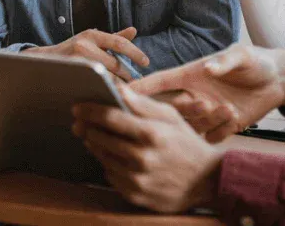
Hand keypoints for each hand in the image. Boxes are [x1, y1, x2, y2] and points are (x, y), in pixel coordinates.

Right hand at [24, 27, 148, 81]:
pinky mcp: (70, 76)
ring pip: (106, 78)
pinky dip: (105, 91)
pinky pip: (94, 86)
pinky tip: (111, 96)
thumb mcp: (91, 40)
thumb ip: (113, 38)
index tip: (147, 62)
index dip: (135, 53)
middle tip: (137, 84)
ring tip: (127, 92)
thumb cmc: (72, 50)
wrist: (42, 61)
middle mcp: (84, 45)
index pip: (119, 43)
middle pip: (115, 64)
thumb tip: (134, 31)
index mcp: (92, 35)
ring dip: (118, 86)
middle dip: (128, 76)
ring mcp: (76, 61)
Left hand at [72, 85, 222, 212]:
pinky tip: (111, 156)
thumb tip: (118, 89)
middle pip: (101, 139)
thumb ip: (142, 104)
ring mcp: (137, 180)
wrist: (206, 180)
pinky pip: (111, 176)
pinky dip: (108, 164)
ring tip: (92, 136)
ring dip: (95, 145)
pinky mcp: (135, 196)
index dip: (90, 111)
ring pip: (103, 158)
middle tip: (79, 121)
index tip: (77, 107)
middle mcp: (142, 158)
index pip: (110, 118)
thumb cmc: (186, 143)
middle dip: (87, 128)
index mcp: (151, 134)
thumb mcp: (170, 117)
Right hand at [131, 45, 284, 142]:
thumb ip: (225, 61)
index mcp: (192, 74)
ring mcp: (206, 113)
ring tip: (226, 108)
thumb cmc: (255, 61)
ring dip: (203, 120)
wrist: (278, 81)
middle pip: (169, 108)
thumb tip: (209, 68)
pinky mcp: (222, 127)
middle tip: (198, 105)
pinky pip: (212, 136)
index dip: (139, 88)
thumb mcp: (242, 56)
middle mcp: (194, 95)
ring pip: (190, 125)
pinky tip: (237, 118)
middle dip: (174, 110)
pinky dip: (221, 131)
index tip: (117, 94)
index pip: (159, 82)